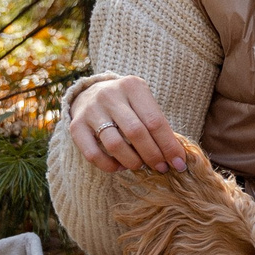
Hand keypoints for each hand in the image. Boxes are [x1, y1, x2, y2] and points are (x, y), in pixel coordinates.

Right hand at [68, 76, 189, 174]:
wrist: (90, 93)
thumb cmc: (127, 103)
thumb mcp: (144, 103)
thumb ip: (157, 124)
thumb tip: (176, 157)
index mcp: (132, 86)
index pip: (155, 121)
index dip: (169, 146)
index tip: (179, 163)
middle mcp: (110, 95)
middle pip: (136, 133)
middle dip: (153, 156)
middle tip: (161, 168)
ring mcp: (91, 110)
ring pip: (115, 145)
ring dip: (133, 162)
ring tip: (141, 166)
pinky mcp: (76, 126)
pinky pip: (93, 154)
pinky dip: (109, 166)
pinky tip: (120, 166)